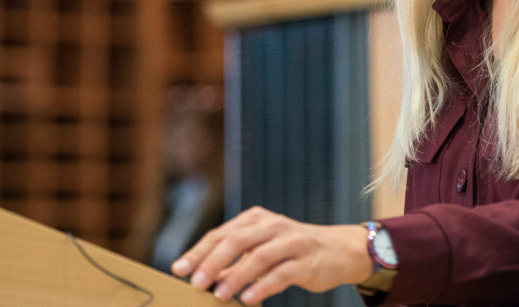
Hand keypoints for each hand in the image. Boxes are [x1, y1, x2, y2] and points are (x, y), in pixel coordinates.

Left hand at [171, 206, 371, 303]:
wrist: (339, 250)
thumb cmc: (293, 250)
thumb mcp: (261, 250)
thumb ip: (234, 261)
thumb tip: (203, 277)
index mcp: (256, 220)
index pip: (221, 233)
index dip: (199, 251)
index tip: (179, 270)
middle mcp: (273, 226)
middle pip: (237, 240)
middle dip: (212, 262)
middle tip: (196, 283)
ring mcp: (292, 241)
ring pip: (259, 256)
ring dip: (236, 276)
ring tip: (219, 295)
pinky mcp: (307, 260)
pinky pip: (282, 273)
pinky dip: (263, 286)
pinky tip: (249, 299)